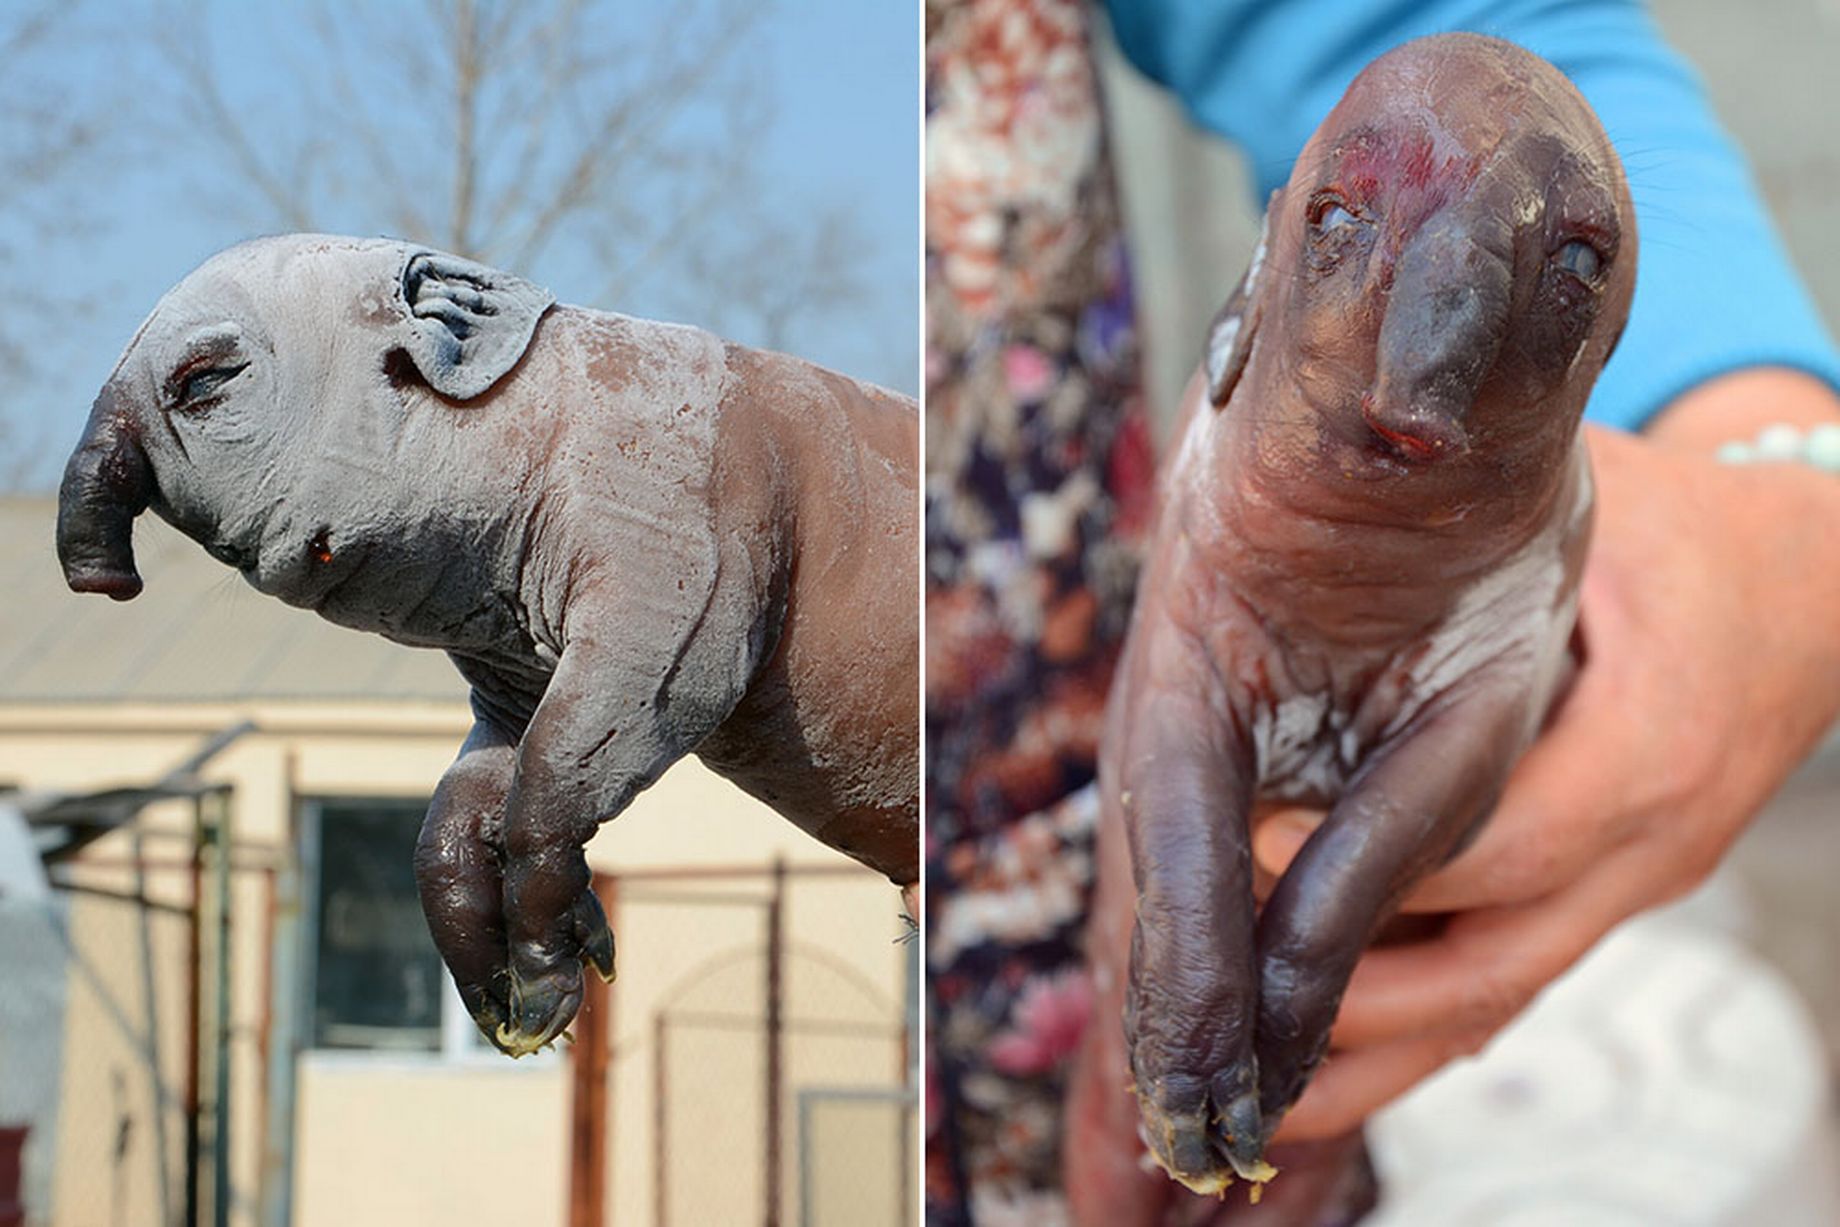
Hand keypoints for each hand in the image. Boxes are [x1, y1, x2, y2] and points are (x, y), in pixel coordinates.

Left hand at [1256, 369, 1839, 1143]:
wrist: (1807, 593)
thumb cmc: (1683, 536)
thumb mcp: (1600, 508)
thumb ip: (1495, 529)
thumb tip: (1360, 477)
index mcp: (1644, 754)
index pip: (1492, 850)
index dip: (1364, 868)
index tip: (1246, 852)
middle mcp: (1645, 849)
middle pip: (1485, 970)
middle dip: (1348, 1010)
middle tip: (1224, 1013)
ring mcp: (1630, 890)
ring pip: (1493, 1004)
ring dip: (1374, 1055)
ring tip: (1259, 1094)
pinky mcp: (1605, 903)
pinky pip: (1508, 982)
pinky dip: (1420, 1027)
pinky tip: (1330, 1057)